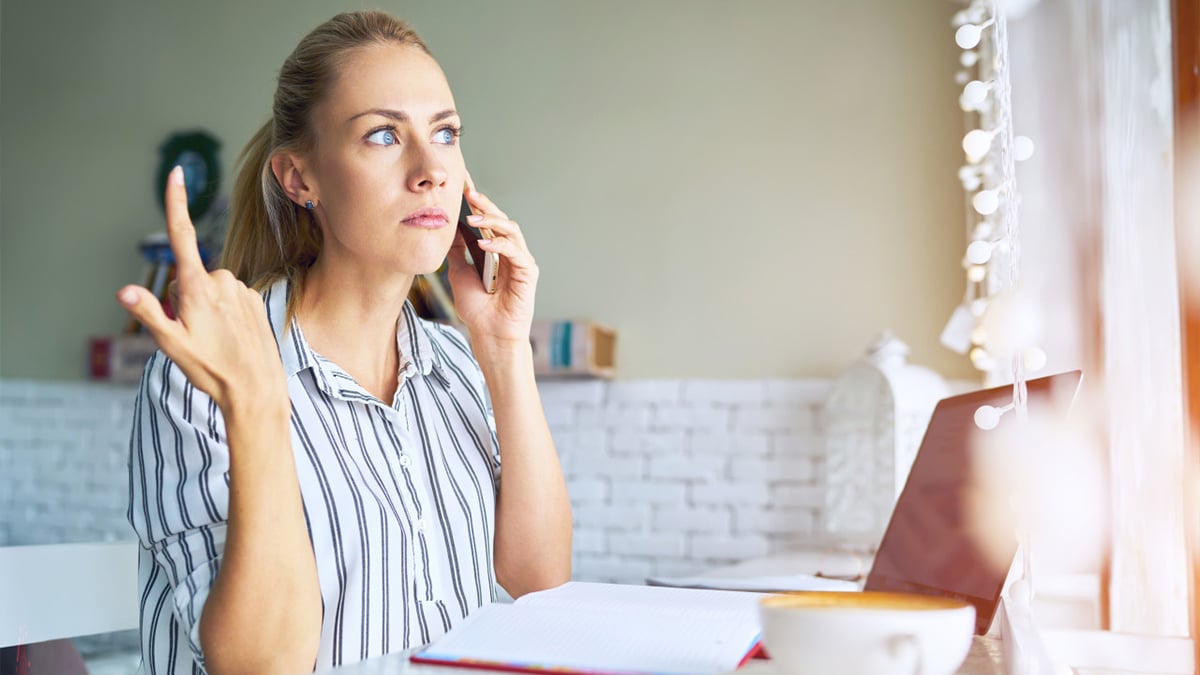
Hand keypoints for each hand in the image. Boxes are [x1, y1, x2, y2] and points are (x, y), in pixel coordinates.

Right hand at [116, 166, 287, 414]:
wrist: (256, 389)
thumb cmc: (211, 369)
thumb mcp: (172, 344)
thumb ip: (149, 313)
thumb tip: (124, 290)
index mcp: (198, 286)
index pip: (182, 236)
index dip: (177, 202)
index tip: (177, 173)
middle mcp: (222, 281)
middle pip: (189, 279)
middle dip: (184, 300)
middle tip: (194, 334)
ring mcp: (241, 290)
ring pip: (210, 291)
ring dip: (205, 309)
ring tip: (215, 341)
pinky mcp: (254, 300)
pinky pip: (229, 300)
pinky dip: (224, 315)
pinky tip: (231, 340)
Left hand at [446, 177, 538, 348]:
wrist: (488, 335)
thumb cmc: (477, 310)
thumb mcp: (459, 273)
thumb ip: (457, 251)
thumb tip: (448, 228)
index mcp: (493, 250)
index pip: (485, 221)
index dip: (475, 203)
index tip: (461, 184)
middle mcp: (508, 251)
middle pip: (499, 220)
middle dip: (484, 204)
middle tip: (468, 190)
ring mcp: (519, 260)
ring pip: (511, 230)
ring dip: (492, 221)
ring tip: (473, 216)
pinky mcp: (528, 272)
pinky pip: (516, 252)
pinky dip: (500, 245)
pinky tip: (484, 244)